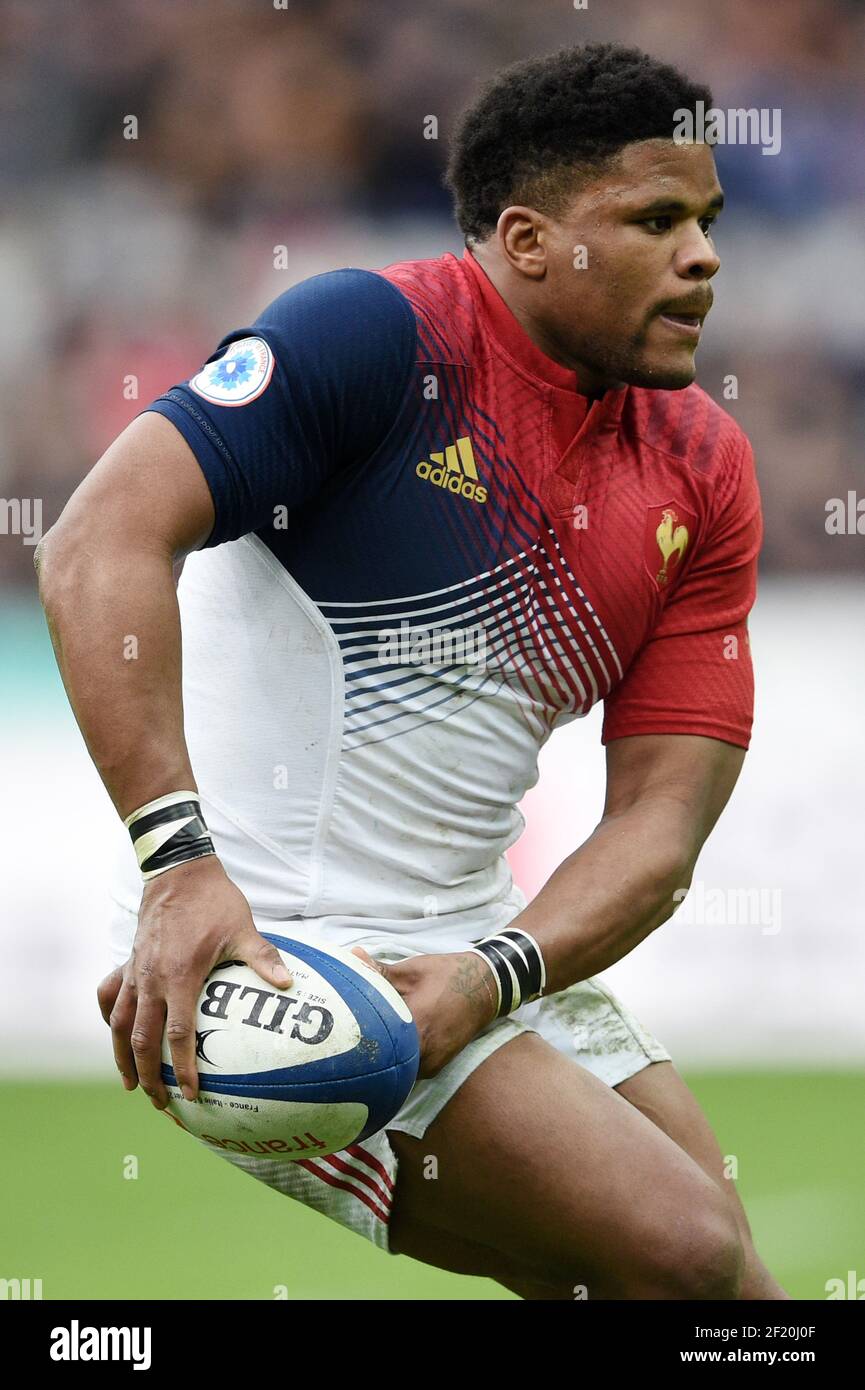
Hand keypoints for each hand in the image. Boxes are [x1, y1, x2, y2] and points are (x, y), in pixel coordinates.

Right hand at [97, 855, 292, 1109]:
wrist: (178, 871)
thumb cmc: (214, 901)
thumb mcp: (243, 929)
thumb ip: (263, 959)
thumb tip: (288, 984)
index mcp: (180, 977)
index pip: (179, 1035)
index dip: (184, 1068)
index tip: (191, 1094)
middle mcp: (150, 979)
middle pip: (141, 1040)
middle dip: (149, 1076)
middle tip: (160, 1103)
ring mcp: (135, 971)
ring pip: (118, 1024)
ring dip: (122, 1057)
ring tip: (130, 1085)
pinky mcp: (128, 961)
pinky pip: (109, 996)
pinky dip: (110, 1019)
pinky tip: (116, 1034)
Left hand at [351, 948, 498, 1078]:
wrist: (486, 988)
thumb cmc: (448, 975)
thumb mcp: (411, 970)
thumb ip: (378, 971)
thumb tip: (350, 957)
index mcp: (416, 1027)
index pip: (375, 1041)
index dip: (353, 1038)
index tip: (336, 1033)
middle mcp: (424, 1053)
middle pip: (383, 1062)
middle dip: (364, 1052)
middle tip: (342, 1041)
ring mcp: (431, 1064)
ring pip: (396, 1068)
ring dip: (380, 1057)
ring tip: (362, 1043)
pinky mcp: (435, 1068)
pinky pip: (408, 1069)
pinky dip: (396, 1059)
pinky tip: (385, 1045)